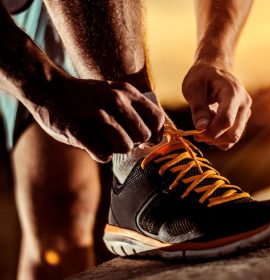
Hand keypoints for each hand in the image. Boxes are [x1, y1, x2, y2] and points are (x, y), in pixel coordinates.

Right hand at [28, 75, 164, 161]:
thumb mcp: (116, 92)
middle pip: (142, 136)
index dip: (154, 134)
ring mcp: (97, 114)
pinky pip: (104, 154)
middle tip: (119, 138)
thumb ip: (136, 110)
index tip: (145, 139)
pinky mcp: (79, 130)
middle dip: (134, 142)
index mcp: (127, 92)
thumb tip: (158, 135)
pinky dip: (99, 154)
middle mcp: (116, 100)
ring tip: (104, 140)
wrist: (49, 89)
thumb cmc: (88, 97)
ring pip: (125, 147)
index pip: (157, 119)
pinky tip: (91, 143)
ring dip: (116, 149)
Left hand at [182, 62, 251, 149]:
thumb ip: (198, 108)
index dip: (211, 132)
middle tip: (197, 132)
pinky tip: (210, 126)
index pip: (227, 120)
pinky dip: (219, 138)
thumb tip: (201, 128)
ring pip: (233, 138)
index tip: (196, 133)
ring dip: (216, 138)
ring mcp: (246, 112)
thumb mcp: (193, 88)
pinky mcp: (243, 119)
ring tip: (204, 123)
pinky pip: (232, 137)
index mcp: (233, 93)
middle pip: (233, 133)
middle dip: (213, 138)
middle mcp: (244, 103)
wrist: (214, 70)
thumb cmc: (201, 77)